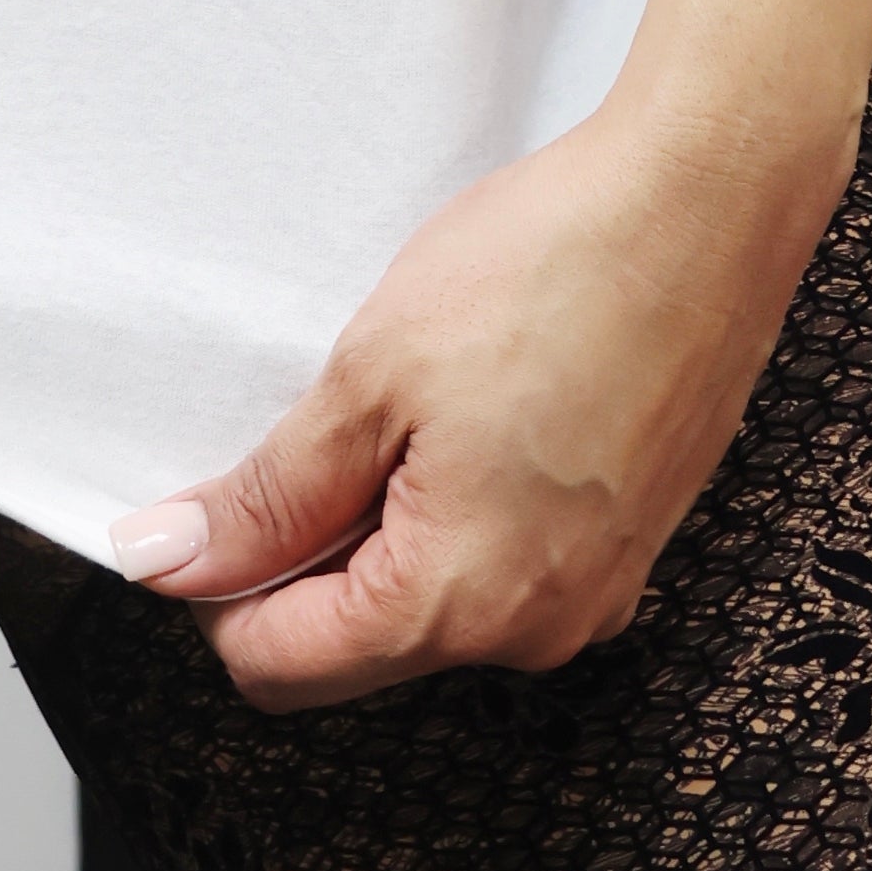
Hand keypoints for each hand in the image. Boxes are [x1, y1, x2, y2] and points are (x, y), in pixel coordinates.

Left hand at [108, 80, 858, 708]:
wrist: (703, 203)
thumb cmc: (550, 270)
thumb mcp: (372, 375)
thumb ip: (270, 494)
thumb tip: (168, 561)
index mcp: (462, 605)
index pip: (282, 667)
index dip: (216, 587)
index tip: (201, 500)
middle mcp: (538, 630)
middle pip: (358, 646)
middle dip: (301, 558)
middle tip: (304, 426)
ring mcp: (595, 592)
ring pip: (431, 603)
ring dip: (381, 527)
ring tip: (391, 403)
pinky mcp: (624, 544)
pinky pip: (502, 566)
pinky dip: (454, 509)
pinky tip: (458, 408)